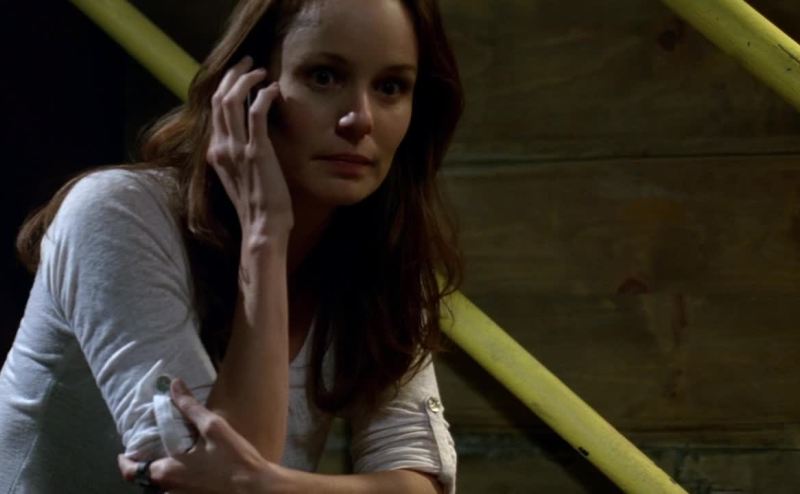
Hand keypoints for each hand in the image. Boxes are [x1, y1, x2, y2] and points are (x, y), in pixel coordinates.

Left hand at [118, 379, 292, 492]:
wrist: (257, 490)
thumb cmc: (234, 459)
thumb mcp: (213, 427)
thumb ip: (190, 406)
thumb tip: (173, 384)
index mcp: (166, 473)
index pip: (130, 471)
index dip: (124, 461)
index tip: (125, 453)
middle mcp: (168, 491)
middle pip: (148, 479)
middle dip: (148, 465)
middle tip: (155, 449)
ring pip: (164, 488)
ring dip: (164, 474)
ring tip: (174, 459)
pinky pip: (178, 492)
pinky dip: (178, 481)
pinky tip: (193, 471)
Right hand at [206, 56, 292, 238]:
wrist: (262, 227)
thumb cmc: (258, 207)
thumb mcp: (242, 177)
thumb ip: (239, 157)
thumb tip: (250, 140)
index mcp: (215, 153)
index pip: (215, 111)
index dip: (226, 87)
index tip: (240, 76)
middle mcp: (221, 148)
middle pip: (219, 99)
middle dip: (233, 75)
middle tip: (249, 63)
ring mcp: (236, 149)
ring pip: (232, 100)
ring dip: (246, 80)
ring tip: (260, 71)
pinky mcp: (256, 152)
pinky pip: (256, 113)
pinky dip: (263, 96)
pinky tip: (273, 90)